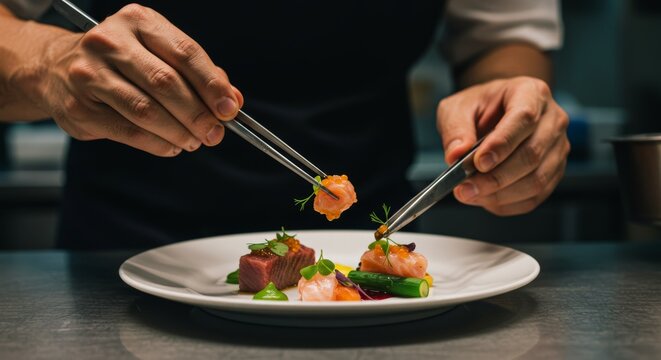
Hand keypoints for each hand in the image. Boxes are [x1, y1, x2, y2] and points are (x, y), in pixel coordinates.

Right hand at [25, 4, 242, 155]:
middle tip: (215, 133)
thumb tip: (232, 101)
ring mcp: (90, 73)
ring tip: (195, 141)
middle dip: (198, 113)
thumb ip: (198, 75)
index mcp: (138, 22)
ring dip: (179, 132)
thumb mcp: (158, 53)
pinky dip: (158, 144)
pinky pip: (128, 131)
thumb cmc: (122, 62)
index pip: (184, 52)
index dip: (211, 84)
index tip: (229, 109)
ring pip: (146, 110)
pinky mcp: (79, 106)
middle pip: (165, 82)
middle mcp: (111, 42)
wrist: (56, 68)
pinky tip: (172, 146)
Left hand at [436, 76, 569, 215]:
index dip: (502, 144)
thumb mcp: (457, 108)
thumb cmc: (479, 107)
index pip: (524, 118)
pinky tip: (485, 199)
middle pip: (532, 154)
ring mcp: (558, 147)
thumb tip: (456, 155)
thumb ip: (455, 129)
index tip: (478, 162)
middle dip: (496, 177)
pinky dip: (507, 203)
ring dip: (500, 194)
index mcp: (531, 93)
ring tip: (470, 194)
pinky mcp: (554, 172)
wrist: (494, 113)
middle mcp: (553, 120)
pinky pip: (535, 196)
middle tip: (465, 188)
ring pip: (537, 180)